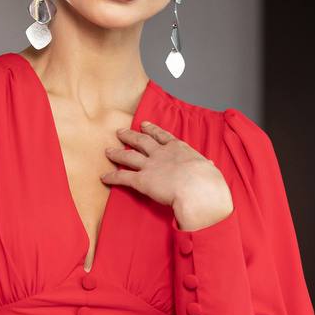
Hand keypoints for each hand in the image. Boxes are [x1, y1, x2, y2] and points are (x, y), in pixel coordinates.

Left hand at [102, 121, 233, 229]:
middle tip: (121, 132)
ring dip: (117, 153)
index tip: (144, 125)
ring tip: (108, 150)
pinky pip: (123, 177)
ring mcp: (150, 166)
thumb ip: (206, 165)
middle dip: (130, 136)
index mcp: (179, 149)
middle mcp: (161, 154)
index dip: (151, 130)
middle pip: (142, 141)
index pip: (162, 136)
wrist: (197, 189)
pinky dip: (112, 177)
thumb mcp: (209, 168)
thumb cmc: (207, 181)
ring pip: (129, 156)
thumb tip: (210, 164)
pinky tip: (104, 177)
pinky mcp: (141, 180)